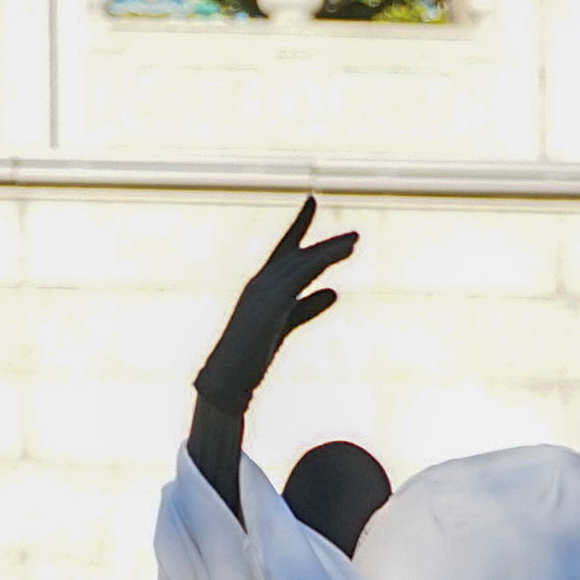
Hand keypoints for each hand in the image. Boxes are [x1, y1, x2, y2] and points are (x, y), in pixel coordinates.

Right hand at [193, 198, 359, 413]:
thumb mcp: (285, 326)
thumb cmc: (250, 358)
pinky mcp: (269, 304)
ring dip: (328, 254)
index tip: (311, 200)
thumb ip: (308, 306)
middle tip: (355, 236)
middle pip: (297, 254)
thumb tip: (335, 291)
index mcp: (261, 286)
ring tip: (354, 245)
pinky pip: (299, 278)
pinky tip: (336, 258)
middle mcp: (260, 282)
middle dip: (326, 245)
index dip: (299, 225)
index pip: (284, 249)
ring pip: (301, 264)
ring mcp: (263, 292)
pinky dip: (318, 265)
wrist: (225, 379)